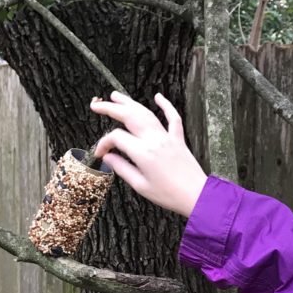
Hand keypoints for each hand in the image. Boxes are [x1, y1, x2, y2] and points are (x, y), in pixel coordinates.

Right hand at [90, 91, 207, 217]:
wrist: (196, 196)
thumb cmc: (168, 195)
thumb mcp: (140, 186)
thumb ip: (122, 168)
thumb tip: (107, 158)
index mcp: (143, 152)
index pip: (116, 138)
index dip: (104, 143)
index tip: (100, 153)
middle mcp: (154, 140)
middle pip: (129, 116)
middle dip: (110, 108)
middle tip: (97, 106)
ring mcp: (167, 137)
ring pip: (146, 113)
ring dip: (130, 102)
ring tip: (115, 96)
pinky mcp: (178, 139)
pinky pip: (173, 118)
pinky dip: (166, 105)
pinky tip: (158, 96)